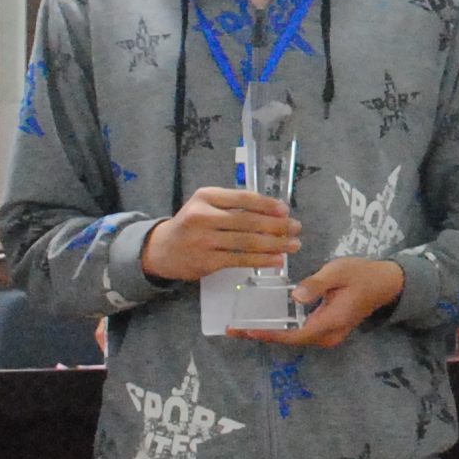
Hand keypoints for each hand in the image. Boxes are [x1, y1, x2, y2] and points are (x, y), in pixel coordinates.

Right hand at [142, 187, 300, 284]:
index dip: (267, 204)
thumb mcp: (205, 204)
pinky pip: (240, 260)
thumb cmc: (191, 224)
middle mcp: (203, 216)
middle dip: (276, 225)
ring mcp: (204, 240)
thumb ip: (232, 204)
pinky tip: (277, 260)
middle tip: (296, 228)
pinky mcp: (207, 261)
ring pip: (247, 242)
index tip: (285, 210)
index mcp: (205, 197)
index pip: (242, 198)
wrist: (162, 250)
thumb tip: (272, 210)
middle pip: (247, 220)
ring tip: (293, 245)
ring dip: (274, 244)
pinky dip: (261, 260)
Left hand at [234, 257, 407, 347]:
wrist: (386, 283)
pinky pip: (300, 332)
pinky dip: (281, 327)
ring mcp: (327, 335)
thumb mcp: (338, 272)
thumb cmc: (362, 274)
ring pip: (294, 337)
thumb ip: (317, 284)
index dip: (269, 334)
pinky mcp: (326, 329)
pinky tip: (265, 319)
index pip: (294, 334)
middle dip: (262, 334)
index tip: (246, 330)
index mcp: (330, 323)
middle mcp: (327, 336)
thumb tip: (296, 297)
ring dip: (270, 332)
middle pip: (290, 339)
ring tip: (243, 325)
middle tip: (234, 328)